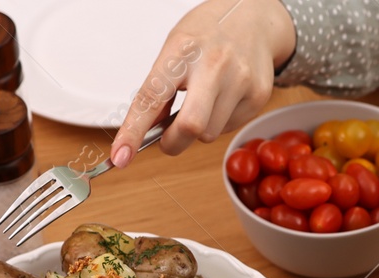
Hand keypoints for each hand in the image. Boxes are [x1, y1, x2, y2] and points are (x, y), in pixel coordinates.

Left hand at [109, 0, 295, 165]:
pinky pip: (229, 128)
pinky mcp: (258, 96)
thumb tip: (147, 129)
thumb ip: (160, 88)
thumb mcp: (175, 50)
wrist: (254, 20)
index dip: (133, 131)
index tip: (120, 156)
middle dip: (174, 143)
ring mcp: (240, 81)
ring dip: (199, 130)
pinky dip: (219, 122)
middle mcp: (214, 65)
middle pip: (191, 126)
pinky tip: (224, 99)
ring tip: (204, 103)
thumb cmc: (208, 34)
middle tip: (167, 141)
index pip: (151, 97)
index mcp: (182, 51)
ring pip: (210, 134)